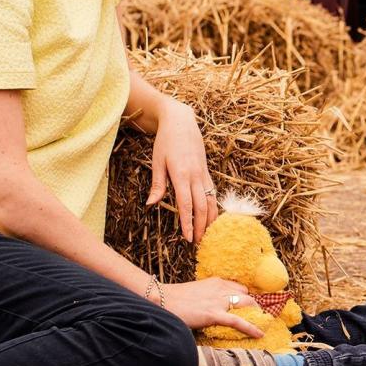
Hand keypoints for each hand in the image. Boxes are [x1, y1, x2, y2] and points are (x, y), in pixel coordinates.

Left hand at [148, 98, 216, 242]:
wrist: (182, 121)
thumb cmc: (166, 141)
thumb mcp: (157, 161)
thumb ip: (157, 184)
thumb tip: (151, 204)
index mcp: (181, 173)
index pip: (186, 204)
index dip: (187, 222)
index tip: (187, 237)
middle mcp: (196, 175)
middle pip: (202, 206)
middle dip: (201, 226)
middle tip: (198, 244)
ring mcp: (204, 174)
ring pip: (212, 201)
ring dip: (210, 220)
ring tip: (207, 235)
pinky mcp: (207, 172)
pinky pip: (213, 193)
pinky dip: (214, 208)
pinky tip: (212, 219)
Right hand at [163, 278, 262, 337]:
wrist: (163, 299)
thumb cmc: (176, 298)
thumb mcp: (197, 292)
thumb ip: (208, 296)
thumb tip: (213, 306)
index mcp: (216, 281)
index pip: (240, 287)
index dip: (246, 298)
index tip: (250, 307)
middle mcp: (221, 288)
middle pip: (246, 295)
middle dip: (254, 306)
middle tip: (259, 317)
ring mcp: (218, 301)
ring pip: (246, 305)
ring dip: (256, 315)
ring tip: (262, 324)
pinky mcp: (214, 314)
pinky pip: (237, 321)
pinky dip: (251, 327)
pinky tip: (259, 334)